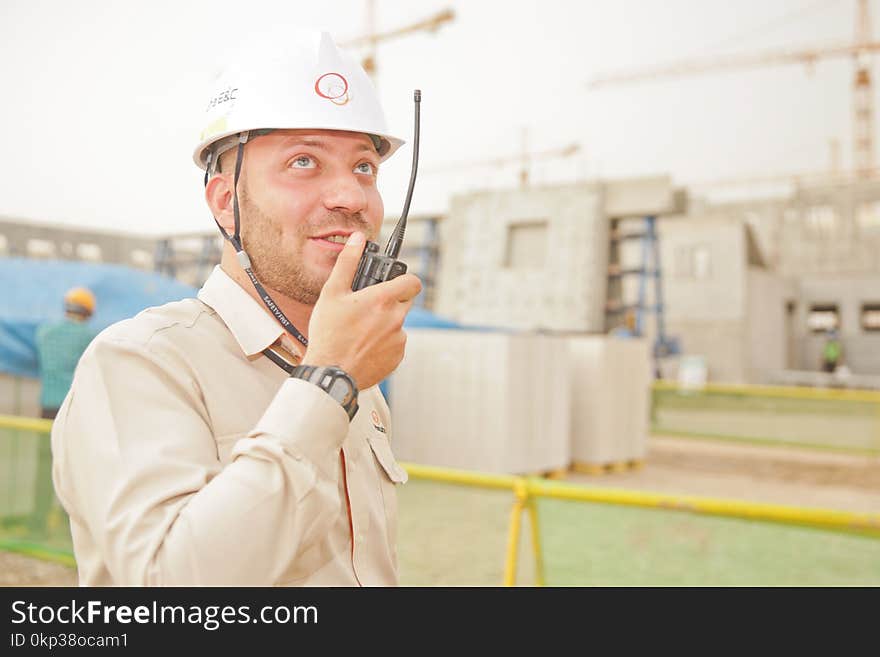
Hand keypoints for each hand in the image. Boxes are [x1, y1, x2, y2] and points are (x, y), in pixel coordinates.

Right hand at [302, 231, 421, 389]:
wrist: (330, 373)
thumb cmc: (329, 334)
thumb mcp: (332, 293)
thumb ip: (348, 263)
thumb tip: (357, 240)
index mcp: (383, 300)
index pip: (412, 282)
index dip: (404, 280)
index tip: (394, 283)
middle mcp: (396, 319)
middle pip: (405, 302)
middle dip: (392, 301)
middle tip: (369, 307)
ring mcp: (399, 339)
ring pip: (399, 324)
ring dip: (386, 323)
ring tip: (361, 330)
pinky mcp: (397, 357)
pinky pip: (396, 343)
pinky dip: (384, 343)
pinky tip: (365, 345)